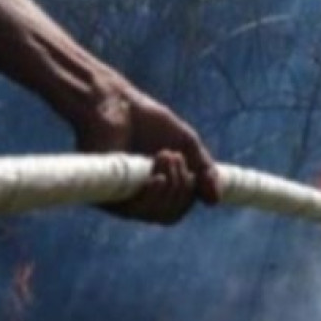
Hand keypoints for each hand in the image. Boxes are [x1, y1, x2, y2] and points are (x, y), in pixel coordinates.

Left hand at [75, 85, 220, 223]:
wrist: (117, 105)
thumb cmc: (149, 122)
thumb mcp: (187, 146)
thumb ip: (203, 172)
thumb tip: (214, 202)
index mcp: (157, 188)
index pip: (178, 209)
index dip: (190, 195)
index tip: (193, 172)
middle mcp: (138, 197)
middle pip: (170, 215)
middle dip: (182, 188)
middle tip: (175, 157)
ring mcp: (122, 198)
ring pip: (155, 214)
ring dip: (170, 187)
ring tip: (165, 156)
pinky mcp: (106, 194)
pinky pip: (135, 211)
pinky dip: (152, 195)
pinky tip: (157, 178)